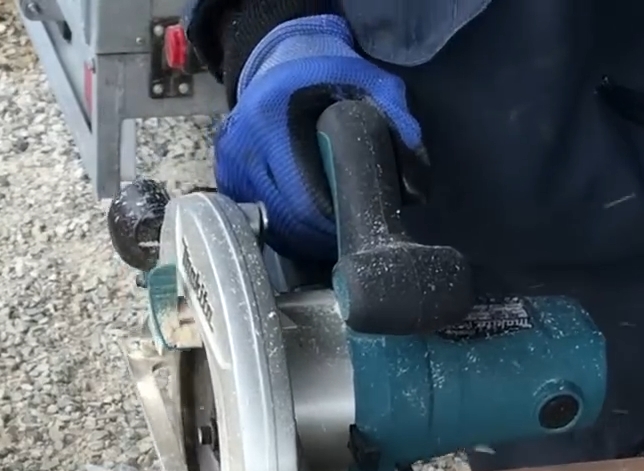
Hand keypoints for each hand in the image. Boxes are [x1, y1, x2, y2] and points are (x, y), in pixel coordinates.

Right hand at [213, 14, 422, 262]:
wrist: (282, 60)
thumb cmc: (329, 74)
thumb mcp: (372, 85)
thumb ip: (397, 125)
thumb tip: (416, 191)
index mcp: (272, 120)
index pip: (305, 198)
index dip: (335, 220)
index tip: (358, 224)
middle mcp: (242, 146)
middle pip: (287, 218)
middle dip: (322, 235)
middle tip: (350, 235)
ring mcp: (229, 165)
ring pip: (272, 225)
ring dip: (303, 238)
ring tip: (332, 233)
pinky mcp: (226, 178)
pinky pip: (260, 219)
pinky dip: (285, 230)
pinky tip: (308, 226)